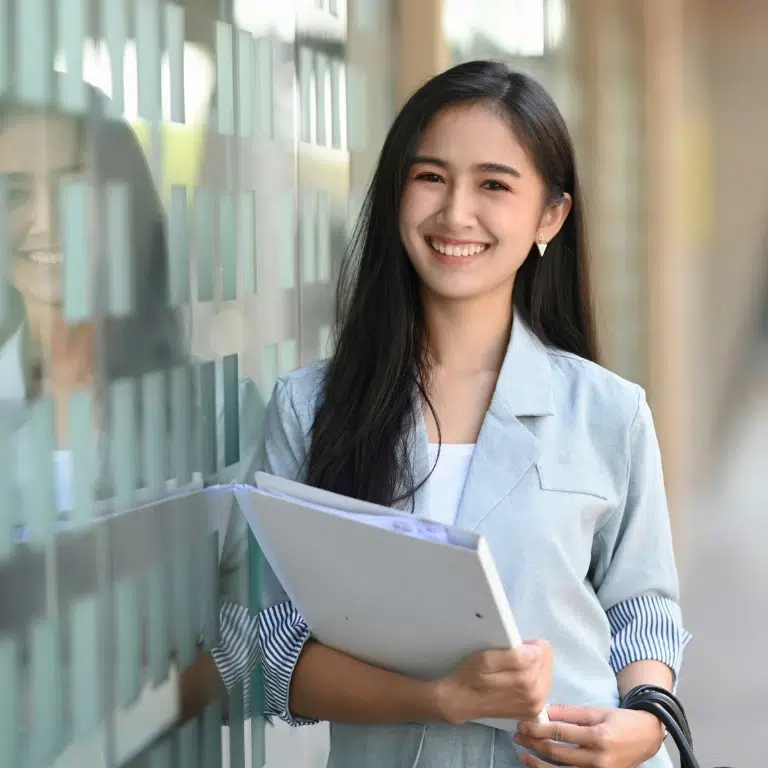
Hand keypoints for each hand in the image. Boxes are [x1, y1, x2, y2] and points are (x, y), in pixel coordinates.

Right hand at [433, 639, 551, 724]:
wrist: (462, 701)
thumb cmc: (472, 676)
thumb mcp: (486, 660)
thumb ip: (513, 656)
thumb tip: (536, 653)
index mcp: (528, 682)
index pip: (543, 650)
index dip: (526, 644)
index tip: (511, 648)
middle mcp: (537, 697)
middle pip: (547, 661)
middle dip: (531, 655)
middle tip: (510, 658)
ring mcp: (536, 706)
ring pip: (546, 673)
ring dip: (532, 667)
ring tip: (512, 669)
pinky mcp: (533, 711)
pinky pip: (542, 686)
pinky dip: (532, 679)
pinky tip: (516, 680)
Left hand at [514, 704, 664, 767]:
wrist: (646, 738)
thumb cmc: (620, 721)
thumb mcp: (596, 711)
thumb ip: (569, 713)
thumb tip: (544, 711)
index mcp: (597, 737)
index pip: (559, 733)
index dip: (538, 729)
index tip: (523, 724)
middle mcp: (597, 759)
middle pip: (557, 753)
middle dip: (533, 744)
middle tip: (518, 736)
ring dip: (538, 765)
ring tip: (523, 755)